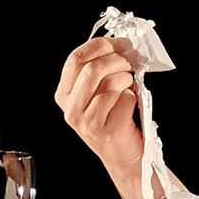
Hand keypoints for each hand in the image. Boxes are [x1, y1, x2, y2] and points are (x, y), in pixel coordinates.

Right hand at [55, 37, 143, 174]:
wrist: (123, 155)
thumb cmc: (113, 117)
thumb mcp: (95, 93)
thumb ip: (98, 70)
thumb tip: (118, 43)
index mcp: (64, 94)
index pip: (75, 59)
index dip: (100, 45)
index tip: (118, 44)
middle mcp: (71, 109)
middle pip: (92, 69)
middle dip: (117, 60)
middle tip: (130, 62)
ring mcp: (87, 122)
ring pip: (110, 83)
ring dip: (127, 79)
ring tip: (129, 86)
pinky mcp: (106, 131)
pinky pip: (126, 99)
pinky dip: (134, 97)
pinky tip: (130, 105)